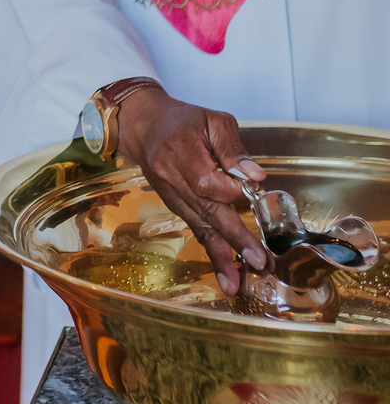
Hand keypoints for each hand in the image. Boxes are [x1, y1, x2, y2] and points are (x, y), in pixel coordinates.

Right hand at [116, 85, 265, 295]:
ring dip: (220, 256)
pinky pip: (195, 229)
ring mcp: (171, 196)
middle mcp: (172, 179)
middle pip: (205, 212)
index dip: (231, 189)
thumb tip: (255, 177)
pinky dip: (212, 251)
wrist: (144, 126)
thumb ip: (233, 149)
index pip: (207, 182)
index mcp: (180, 151)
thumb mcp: (212, 120)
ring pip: (199, 227)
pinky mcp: (175, 206)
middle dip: (234, 238)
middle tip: (259, 261)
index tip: (248, 186)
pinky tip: (226, 273)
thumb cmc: (183, 120)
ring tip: (236, 283)